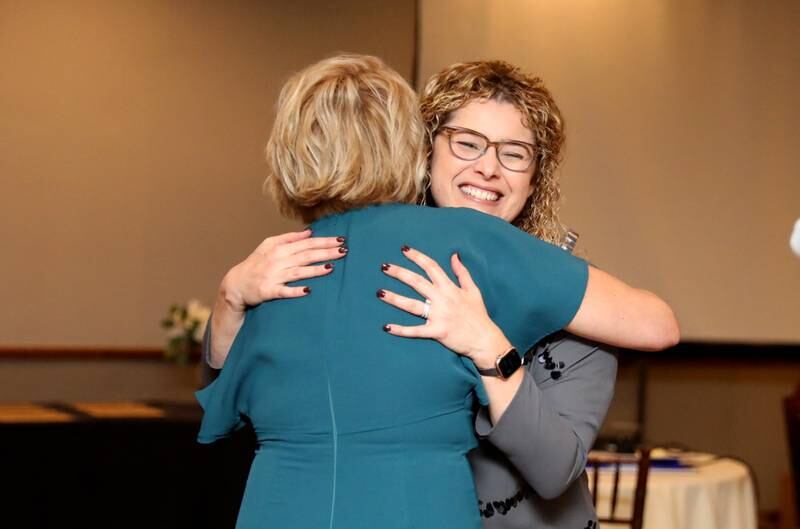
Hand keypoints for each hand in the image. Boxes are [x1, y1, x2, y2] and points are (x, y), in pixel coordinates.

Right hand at [220, 229, 346, 311]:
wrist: (236, 284)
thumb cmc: (256, 264)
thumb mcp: (269, 245)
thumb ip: (289, 238)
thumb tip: (309, 232)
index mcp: (279, 248)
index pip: (306, 243)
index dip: (324, 241)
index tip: (340, 239)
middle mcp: (277, 260)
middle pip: (306, 255)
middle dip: (325, 252)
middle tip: (344, 251)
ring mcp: (273, 276)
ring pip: (298, 272)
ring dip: (314, 269)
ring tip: (331, 267)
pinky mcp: (269, 291)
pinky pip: (284, 291)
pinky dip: (295, 290)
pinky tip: (308, 290)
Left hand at [378, 246, 511, 369]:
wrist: (484, 339)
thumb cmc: (478, 315)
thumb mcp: (473, 290)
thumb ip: (462, 272)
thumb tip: (454, 255)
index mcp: (450, 288)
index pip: (431, 267)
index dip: (417, 257)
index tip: (404, 249)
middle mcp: (442, 299)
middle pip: (417, 282)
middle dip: (399, 273)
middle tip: (384, 267)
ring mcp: (438, 316)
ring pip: (412, 305)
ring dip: (394, 298)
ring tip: (379, 293)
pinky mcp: (436, 332)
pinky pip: (416, 331)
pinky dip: (401, 330)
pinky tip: (387, 327)